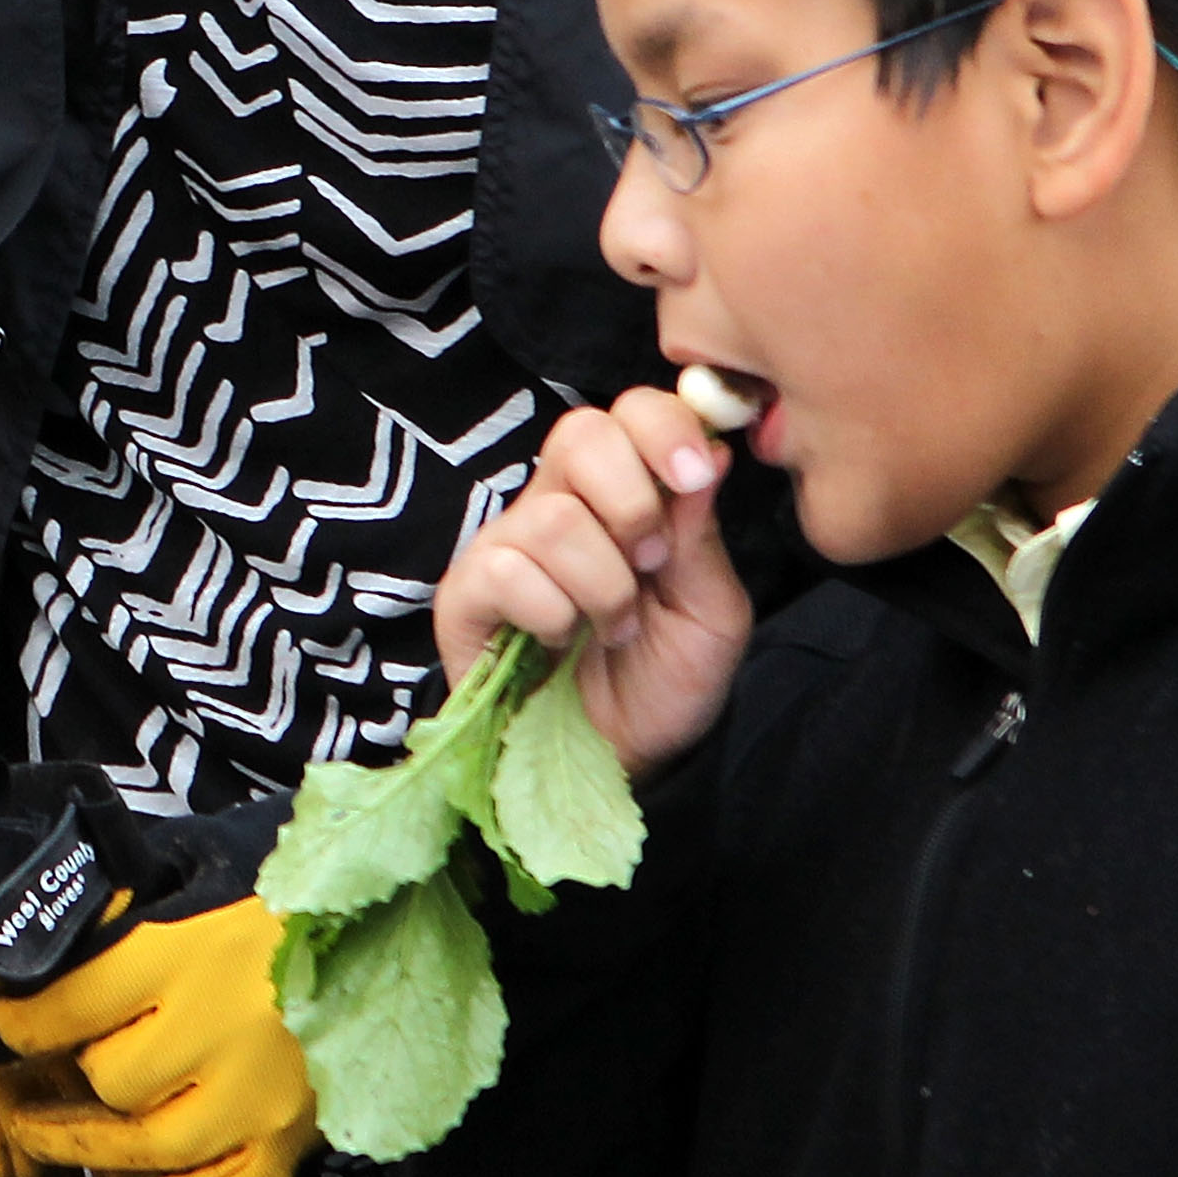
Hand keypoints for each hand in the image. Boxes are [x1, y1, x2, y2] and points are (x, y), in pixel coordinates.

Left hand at [0, 897, 319, 1176]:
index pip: (77, 1002)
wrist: (390, 930)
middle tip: (29, 1078)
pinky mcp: (288, 1144)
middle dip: (68, 1074)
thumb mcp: (209, 873)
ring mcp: (259, 1097)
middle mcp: (225, 1028)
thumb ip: (137, 913)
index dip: (20, 1022)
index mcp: (199, 948)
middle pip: (110, 1075)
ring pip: (146, 1142)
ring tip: (41, 1137)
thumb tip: (46, 945)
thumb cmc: (286, 897)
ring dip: (85, 1146)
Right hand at [435, 388, 753, 777]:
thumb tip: (709, 454)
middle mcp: (560, 503)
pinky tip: (558, 643)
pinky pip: (507, 571)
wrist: (625, 765)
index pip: (630, 411)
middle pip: (579, 432)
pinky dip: (551, 614)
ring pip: (554, 518)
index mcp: (625, 492)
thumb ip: (702, 535)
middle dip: (631, 502)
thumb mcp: (710, 613)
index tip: (695, 476)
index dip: (663, 428)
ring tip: (613, 628)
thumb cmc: (666, 683)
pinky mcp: (467, 593)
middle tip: (650, 565)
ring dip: (602, 585)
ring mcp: (507, 544)